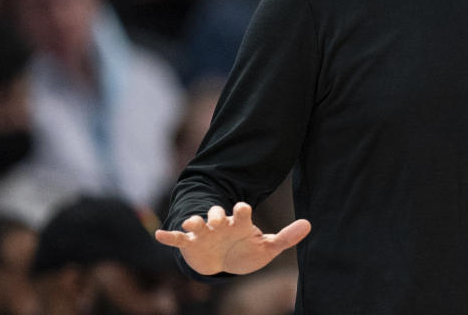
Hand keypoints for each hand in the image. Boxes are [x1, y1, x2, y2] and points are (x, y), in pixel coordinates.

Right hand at [155, 203, 310, 275]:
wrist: (224, 261)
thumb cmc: (246, 250)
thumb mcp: (267, 247)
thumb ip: (286, 237)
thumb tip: (309, 224)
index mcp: (239, 223)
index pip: (240, 213)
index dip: (241, 210)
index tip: (243, 208)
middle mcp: (220, 224)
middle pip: (216, 215)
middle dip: (215, 214)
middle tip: (216, 218)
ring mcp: (204, 233)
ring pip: (196, 223)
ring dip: (192, 222)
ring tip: (189, 223)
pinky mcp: (190, 244)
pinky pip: (177, 239)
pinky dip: (168, 236)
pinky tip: (158, 235)